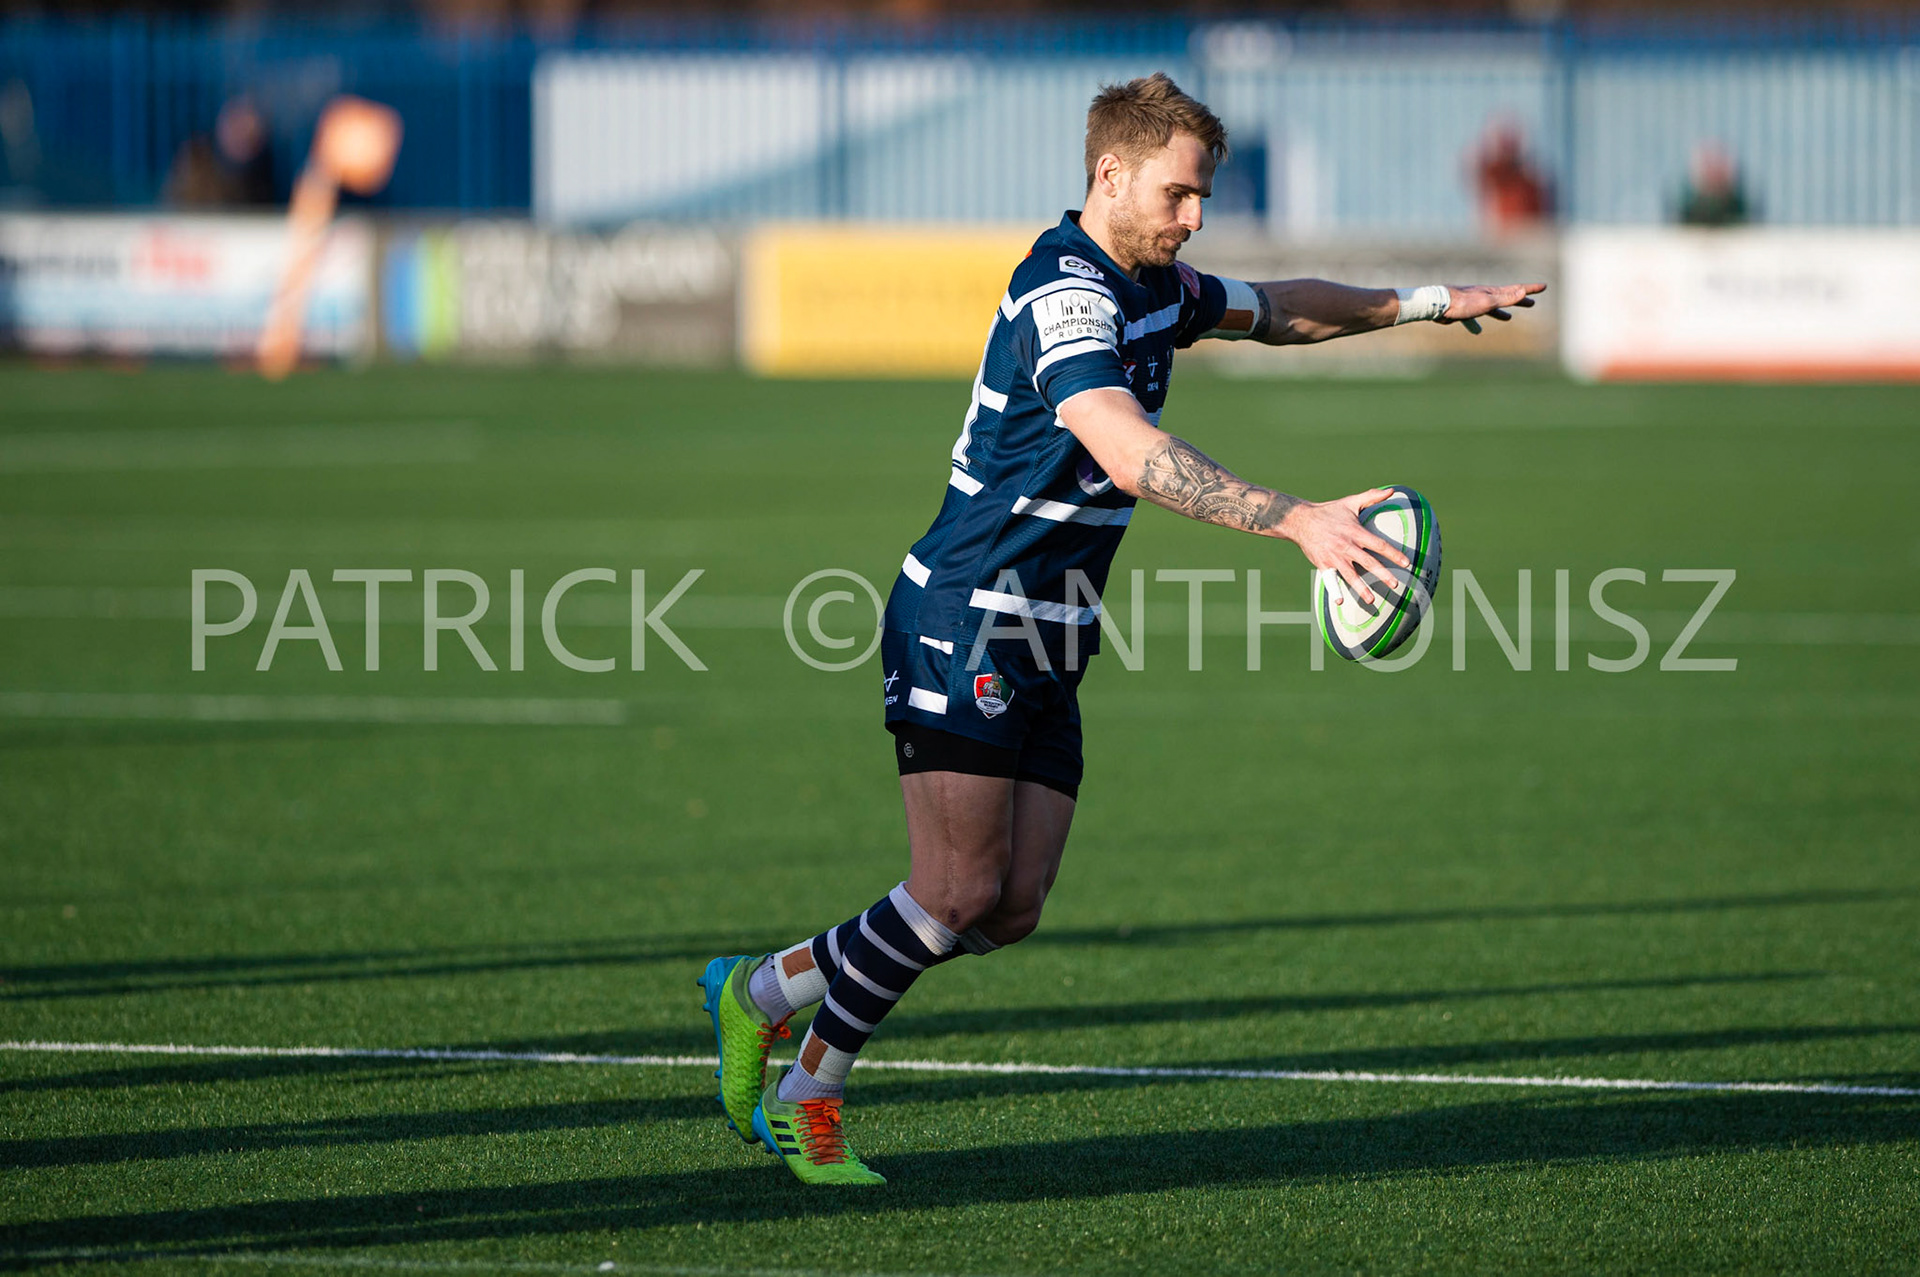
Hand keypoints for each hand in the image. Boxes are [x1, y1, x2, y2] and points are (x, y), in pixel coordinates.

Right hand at [1278, 487, 1412, 607]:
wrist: (1300, 520)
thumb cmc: (1329, 511)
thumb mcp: (1350, 502)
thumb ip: (1372, 496)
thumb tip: (1392, 491)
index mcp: (1355, 532)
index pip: (1378, 544)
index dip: (1393, 553)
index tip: (1406, 562)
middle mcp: (1345, 545)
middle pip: (1367, 562)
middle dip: (1382, 574)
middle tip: (1395, 584)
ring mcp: (1333, 556)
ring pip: (1350, 574)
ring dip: (1361, 588)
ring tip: (1371, 600)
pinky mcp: (1322, 564)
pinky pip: (1329, 580)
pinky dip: (1334, 591)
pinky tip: (1340, 602)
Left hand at [1438, 282, 1545, 334]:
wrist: (1437, 305)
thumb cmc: (1462, 303)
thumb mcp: (1487, 302)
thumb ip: (1505, 298)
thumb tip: (1523, 292)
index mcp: (1493, 293)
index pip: (1516, 290)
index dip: (1531, 289)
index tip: (1544, 286)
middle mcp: (1484, 296)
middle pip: (1505, 298)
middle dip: (1519, 300)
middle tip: (1532, 304)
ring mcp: (1473, 303)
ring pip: (1491, 309)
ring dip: (1501, 312)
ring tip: (1509, 318)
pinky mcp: (1462, 312)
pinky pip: (1473, 319)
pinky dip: (1478, 324)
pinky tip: (1478, 331)